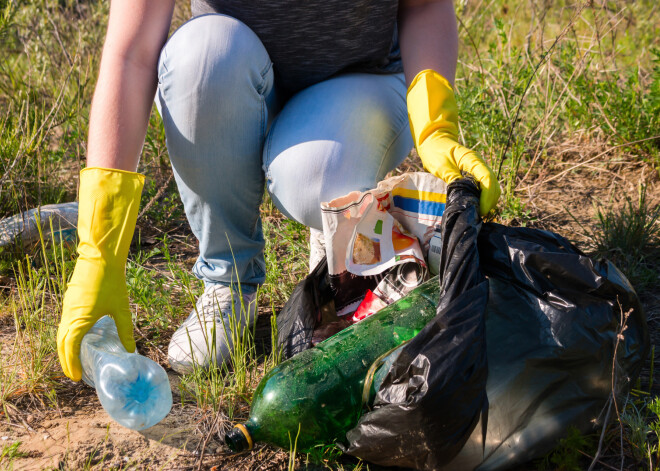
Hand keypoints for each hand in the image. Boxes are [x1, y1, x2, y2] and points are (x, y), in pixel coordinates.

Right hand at [57, 167, 143, 380]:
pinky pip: (64, 323)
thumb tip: (131, 350)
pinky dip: (67, 335)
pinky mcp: (69, 300)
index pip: (70, 348)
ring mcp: (67, 307)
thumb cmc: (112, 281)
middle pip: (61, 343)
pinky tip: (78, 338)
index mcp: (79, 319)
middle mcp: (68, 315)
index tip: (77, 377)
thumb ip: (125, 330)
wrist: (100, 256)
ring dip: (65, 348)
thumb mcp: (121, 308)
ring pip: (61, 333)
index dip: (72, 364)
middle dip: (66, 361)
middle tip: (75, 374)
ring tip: (74, 361)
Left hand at [407, 69, 499, 216]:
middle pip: (493, 185)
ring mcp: (478, 169)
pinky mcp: (475, 174)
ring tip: (477, 213)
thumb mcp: (441, 166)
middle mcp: (479, 164)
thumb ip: (453, 179)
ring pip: (492, 187)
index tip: (480, 210)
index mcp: (473, 160)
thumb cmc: (435, 151)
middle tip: (478, 215)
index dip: (487, 197)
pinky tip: (475, 205)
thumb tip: (464, 196)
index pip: (488, 179)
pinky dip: (483, 198)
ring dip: (488, 201)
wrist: (433, 140)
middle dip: (489, 202)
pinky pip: (485, 187)